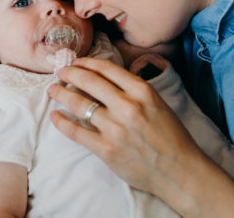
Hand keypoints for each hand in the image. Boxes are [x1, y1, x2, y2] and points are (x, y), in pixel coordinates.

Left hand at [47, 56, 205, 209]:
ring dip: (61, 94)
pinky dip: (61, 122)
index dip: (86, 62)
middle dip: (69, 73)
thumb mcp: (157, 103)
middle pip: (88, 81)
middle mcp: (127, 106)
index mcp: (141, 91)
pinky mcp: (106, 149)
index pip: (106, 69)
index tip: (76, 62)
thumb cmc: (170, 136)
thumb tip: (103, 78)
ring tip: (53, 90)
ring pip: (78, 104)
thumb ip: (133, 89)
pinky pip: (76, 131)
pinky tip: (55, 116)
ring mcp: (115, 128)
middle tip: (60, 72)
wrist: (180, 171)